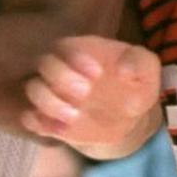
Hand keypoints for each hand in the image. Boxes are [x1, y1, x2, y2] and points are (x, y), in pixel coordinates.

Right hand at [22, 36, 161, 153]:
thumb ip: (140, 62)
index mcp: (81, 50)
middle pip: (44, 64)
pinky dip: (39, 123)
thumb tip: (123, 70)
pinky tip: (58, 131)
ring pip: (33, 89)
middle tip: (85, 93)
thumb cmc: (134, 84)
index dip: (77, 58)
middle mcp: (61, 69)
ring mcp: (53, 94)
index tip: (97, 73)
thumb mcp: (146, 69)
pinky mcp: (48, 119)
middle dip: (60, 78)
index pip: (66, 45)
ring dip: (49, 103)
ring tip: (74, 117)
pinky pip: (30, 117)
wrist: (128, 118)